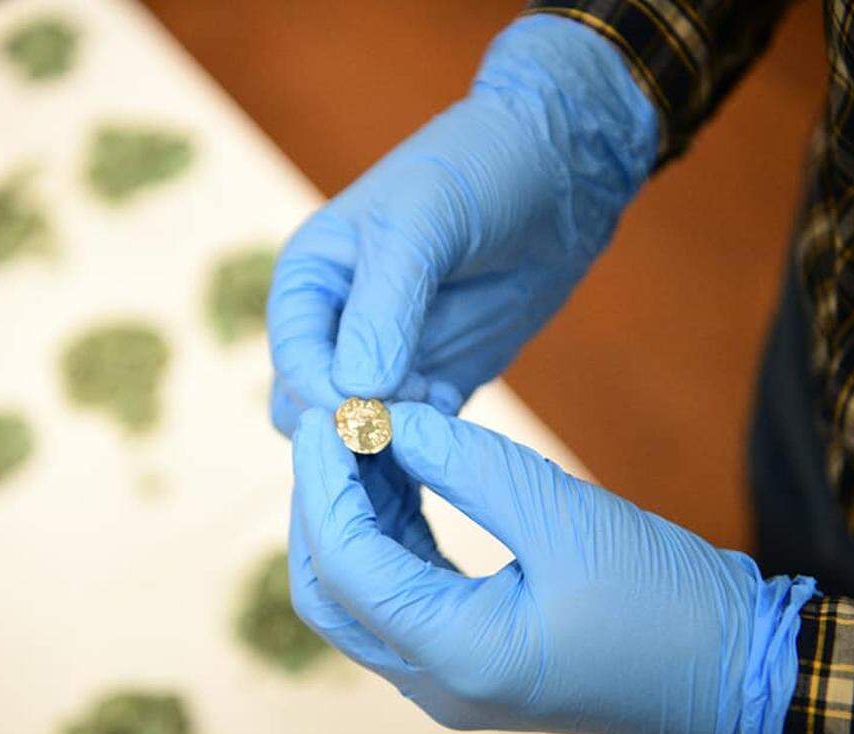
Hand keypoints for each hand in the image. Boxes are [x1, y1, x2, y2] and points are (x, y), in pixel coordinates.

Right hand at [268, 15, 657, 435]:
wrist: (558, 172)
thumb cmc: (478, 172)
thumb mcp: (421, 223)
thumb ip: (385, 305)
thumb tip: (355, 390)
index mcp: (310, 279)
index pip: (295, 357)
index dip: (322, 391)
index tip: (368, 408)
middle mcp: (336, 326)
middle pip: (313, 407)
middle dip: (352, 424)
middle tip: (406, 419)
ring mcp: (387, 359)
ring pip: (362, 430)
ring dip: (393, 439)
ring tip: (439, 404)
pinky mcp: (435, 382)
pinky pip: (416, 436)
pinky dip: (430, 440)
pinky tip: (458, 406)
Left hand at [289, 404, 815, 733]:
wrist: (737, 672)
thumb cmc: (669, 603)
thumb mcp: (566, 517)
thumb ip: (470, 466)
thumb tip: (392, 421)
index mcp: (457, 656)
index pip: (345, 565)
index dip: (324, 483)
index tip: (328, 412)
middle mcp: (435, 682)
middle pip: (331, 590)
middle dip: (322, 504)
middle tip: (337, 426)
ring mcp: (448, 677)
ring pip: (359, 593)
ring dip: (353, 516)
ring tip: (367, 438)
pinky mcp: (468, 657)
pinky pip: (400, 595)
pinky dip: (389, 535)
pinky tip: (402, 476)